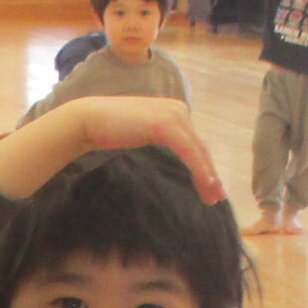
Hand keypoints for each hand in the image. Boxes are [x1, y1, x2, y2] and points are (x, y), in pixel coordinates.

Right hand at [0, 96, 222, 204]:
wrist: (90, 119)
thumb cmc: (111, 129)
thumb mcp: (143, 133)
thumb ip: (160, 138)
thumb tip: (172, 157)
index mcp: (174, 111)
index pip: (194, 142)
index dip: (204, 166)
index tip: (209, 188)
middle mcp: (179, 110)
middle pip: (200, 147)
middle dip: (210, 174)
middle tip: (216, 197)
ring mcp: (174, 115)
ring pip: (198, 151)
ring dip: (207, 176)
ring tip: (212, 197)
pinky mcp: (166, 126)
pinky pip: (189, 151)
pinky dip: (199, 169)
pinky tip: (205, 184)